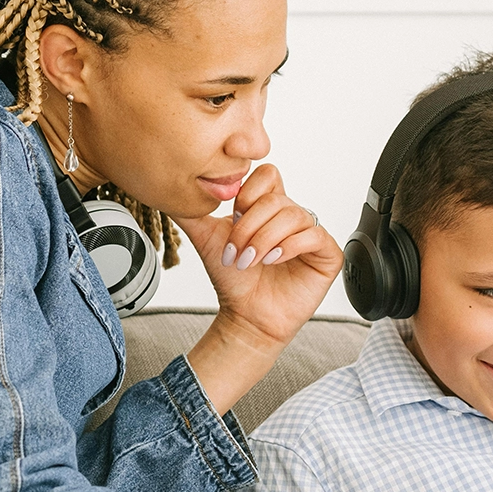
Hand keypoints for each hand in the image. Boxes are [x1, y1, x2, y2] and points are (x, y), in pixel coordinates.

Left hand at [176, 164, 342, 412]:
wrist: (245, 317)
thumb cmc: (233, 280)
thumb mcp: (207, 239)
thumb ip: (190, 212)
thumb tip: (165, 188)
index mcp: (269, 206)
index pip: (268, 174)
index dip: (248, 192)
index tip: (233, 217)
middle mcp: (292, 216)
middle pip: (276, 199)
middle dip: (250, 226)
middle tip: (237, 252)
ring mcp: (311, 234)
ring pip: (294, 216)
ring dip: (265, 240)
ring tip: (251, 261)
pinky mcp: (327, 254)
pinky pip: (314, 235)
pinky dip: (290, 247)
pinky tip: (274, 261)